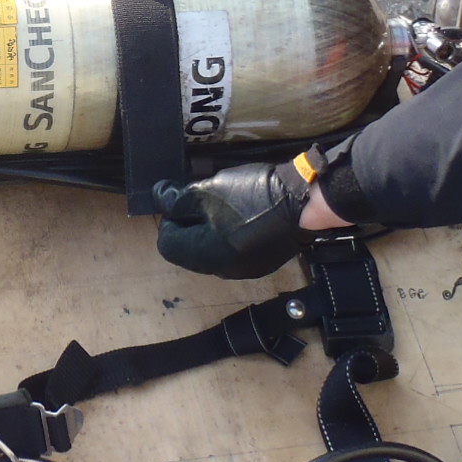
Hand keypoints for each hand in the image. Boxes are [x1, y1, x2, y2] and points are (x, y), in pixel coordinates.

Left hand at [155, 158, 332, 278]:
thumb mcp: (208, 191)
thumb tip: (159, 197)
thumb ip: (179, 199)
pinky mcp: (261, 264)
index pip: (167, 243)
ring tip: (230, 206)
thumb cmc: (253, 196)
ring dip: (212, 230)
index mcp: (204, 256)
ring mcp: (244, 270)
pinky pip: (234, 252)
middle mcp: (221, 270)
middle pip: (189, 249)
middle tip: (209, 200)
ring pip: (212, 250)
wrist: (302, 202)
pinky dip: (233, 236)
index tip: (187, 200)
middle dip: (193, 224)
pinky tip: (248, 217)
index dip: (173, 218)